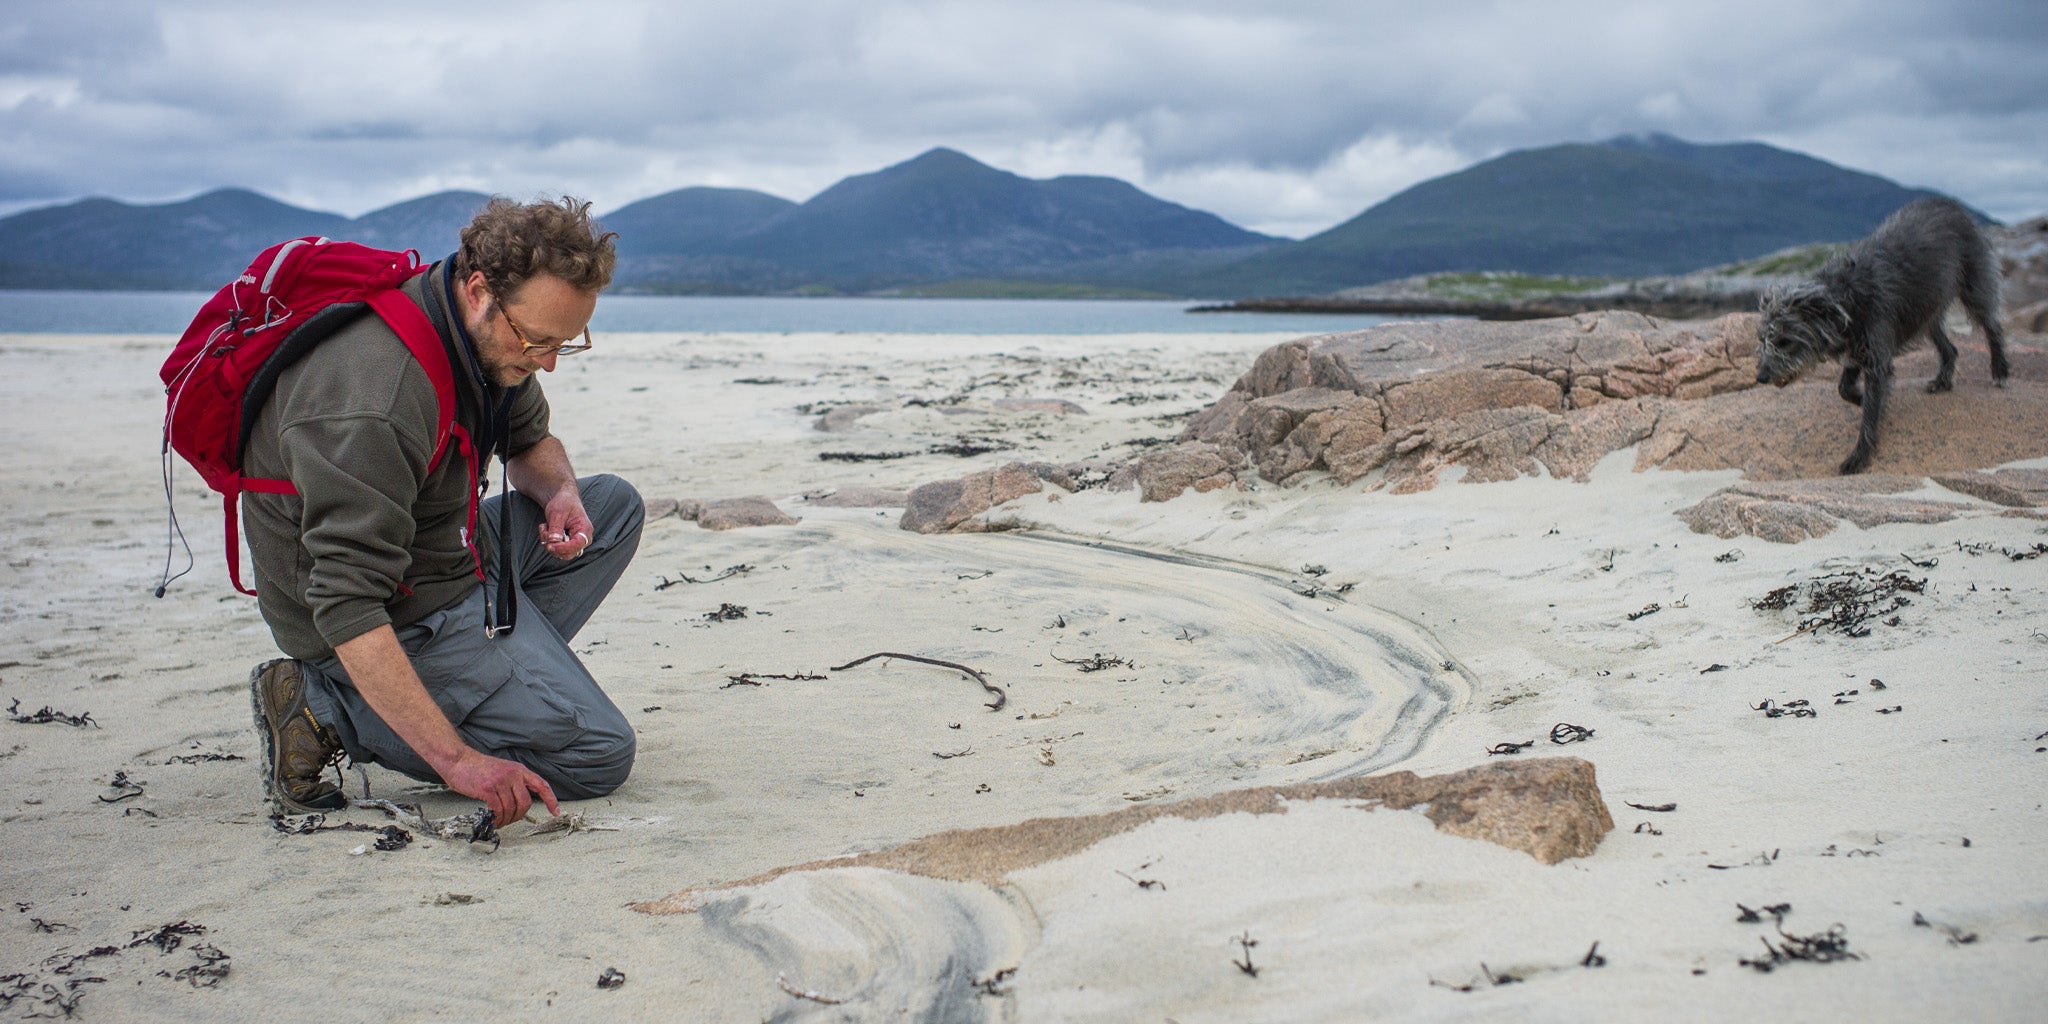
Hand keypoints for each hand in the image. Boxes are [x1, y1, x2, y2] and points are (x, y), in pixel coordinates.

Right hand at [439, 748, 560, 826]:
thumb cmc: (478, 768)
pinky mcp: (488, 789)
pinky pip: (497, 810)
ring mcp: (500, 781)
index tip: (556, 811)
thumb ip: (514, 783)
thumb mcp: (503, 770)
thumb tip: (521, 803)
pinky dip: (496, 818)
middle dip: (519, 816)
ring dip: (505, 820)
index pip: (541, 785)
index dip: (551, 799)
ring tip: (499, 821)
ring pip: (511, 808)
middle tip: (510, 820)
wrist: (458, 760)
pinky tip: (492, 819)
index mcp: (519, 770)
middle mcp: (513, 774)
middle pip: (525, 802)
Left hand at [538, 489, 592, 560]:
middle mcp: (582, 538)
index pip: (578, 544)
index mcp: (585, 529)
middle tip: (545, 533)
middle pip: (569, 553)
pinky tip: (546, 529)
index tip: (551, 545)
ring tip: (545, 527)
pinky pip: (555, 549)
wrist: (563, 499)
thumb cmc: (564, 503)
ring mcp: (574, 542)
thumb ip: (556, 527)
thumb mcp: (558, 512)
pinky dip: (547, 541)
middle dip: (554, 546)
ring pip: (560, 553)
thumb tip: (554, 541)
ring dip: (548, 542)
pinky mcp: (566, 544)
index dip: (564, 548)